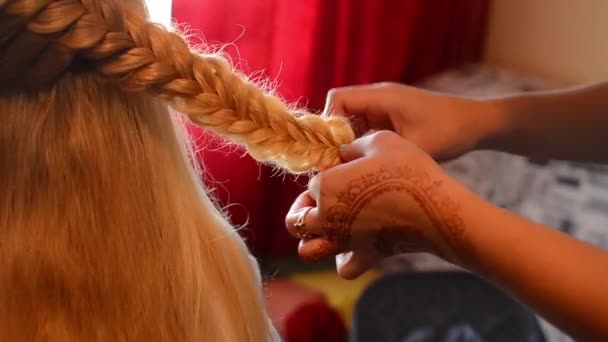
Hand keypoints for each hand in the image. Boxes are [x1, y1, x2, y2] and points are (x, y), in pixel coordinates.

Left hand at [285, 131, 474, 278]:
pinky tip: (355, 244)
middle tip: (321, 199)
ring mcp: (344, 241)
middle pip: (296, 220)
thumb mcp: (379, 141)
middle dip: (303, 209)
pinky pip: (343, 267)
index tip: (347, 170)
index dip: (327, 174)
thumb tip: (344, 153)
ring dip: (313, 239)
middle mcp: (327, 218)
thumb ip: (353, 146)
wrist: (436, 207)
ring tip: (329, 226)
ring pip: (308, 249)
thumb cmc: (408, 169)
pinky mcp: (364, 257)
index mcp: (326, 187)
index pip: (312, 182)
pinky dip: (344, 258)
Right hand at [324, 83, 500, 160]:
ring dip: (347, 142)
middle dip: (334, 136)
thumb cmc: (449, 132)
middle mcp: (380, 97)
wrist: (478, 124)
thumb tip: (343, 165)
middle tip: (337, 164)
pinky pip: (365, 127)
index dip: (329, 122)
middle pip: (340, 110)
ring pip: (351, 121)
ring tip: (350, 166)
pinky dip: (360, 143)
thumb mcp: (413, 147)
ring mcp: (385, 107)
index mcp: (382, 96)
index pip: (337, 99)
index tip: (333, 149)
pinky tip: (367, 163)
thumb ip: (377, 153)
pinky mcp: (392, 118)